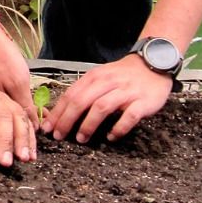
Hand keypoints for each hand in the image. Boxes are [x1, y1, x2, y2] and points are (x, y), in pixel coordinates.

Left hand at [0, 77, 36, 167]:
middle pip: (1, 116)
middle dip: (4, 139)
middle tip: (5, 162)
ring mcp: (3, 100)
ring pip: (18, 116)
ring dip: (23, 138)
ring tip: (24, 158)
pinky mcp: (13, 105)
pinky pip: (26, 119)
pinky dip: (31, 137)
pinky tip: (31, 153)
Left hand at [41, 54, 173, 143]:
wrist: (153, 63)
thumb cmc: (123, 75)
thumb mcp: (101, 76)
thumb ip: (85, 90)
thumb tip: (62, 111)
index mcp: (95, 76)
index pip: (71, 94)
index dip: (58, 112)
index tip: (48, 127)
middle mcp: (108, 82)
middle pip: (82, 101)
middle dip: (67, 120)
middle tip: (59, 136)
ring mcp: (126, 92)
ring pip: (102, 107)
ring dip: (89, 124)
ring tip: (81, 139)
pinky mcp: (143, 102)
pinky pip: (129, 116)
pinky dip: (119, 128)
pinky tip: (111, 137)